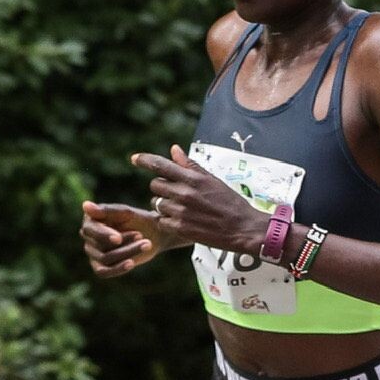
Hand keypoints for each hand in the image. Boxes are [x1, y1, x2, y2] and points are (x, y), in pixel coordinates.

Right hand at [81, 201, 164, 278]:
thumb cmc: (138, 220)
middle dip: (123, 242)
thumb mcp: (125, 213)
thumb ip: (107, 210)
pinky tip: (131, 263)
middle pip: (100, 245)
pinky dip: (118, 269)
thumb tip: (85, 205)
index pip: (91, 230)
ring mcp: (94, 253)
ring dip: (127, 252)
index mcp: (90, 221)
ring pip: (105, 258)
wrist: (153, 235)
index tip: (118, 239)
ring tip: (146, 244)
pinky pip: (103, 272)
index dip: (104, 235)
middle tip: (141, 236)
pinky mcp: (101, 267)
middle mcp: (88, 237)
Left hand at [130, 146, 264, 254]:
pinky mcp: (181, 228)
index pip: (160, 165)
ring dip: (165, 206)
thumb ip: (191, 166)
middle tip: (176, 195)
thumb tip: (174, 150)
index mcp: (193, 179)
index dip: (144, 160)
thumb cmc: (231, 203)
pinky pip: (161, 221)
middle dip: (162, 189)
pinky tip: (181, 221)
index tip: (135, 159)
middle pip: (155, 185)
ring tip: (182, 210)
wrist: (244, 229)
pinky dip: (167, 221)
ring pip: (157, 204)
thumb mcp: (213, 181)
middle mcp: (185, 193)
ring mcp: (182, 212)